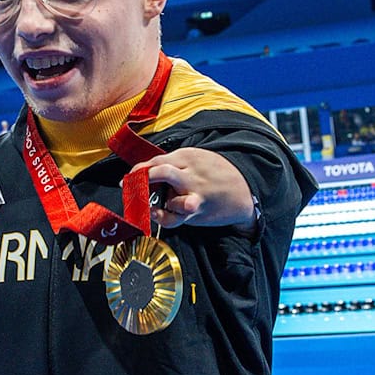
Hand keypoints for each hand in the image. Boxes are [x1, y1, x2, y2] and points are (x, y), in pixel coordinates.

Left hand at [130, 147, 256, 234]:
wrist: (244, 191)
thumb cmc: (216, 174)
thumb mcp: (197, 159)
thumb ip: (174, 163)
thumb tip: (146, 172)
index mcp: (189, 157)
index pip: (158, 160)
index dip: (139, 169)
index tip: (129, 176)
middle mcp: (191, 175)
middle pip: (162, 172)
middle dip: (142, 179)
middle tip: (131, 186)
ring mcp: (195, 194)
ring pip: (170, 197)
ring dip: (155, 201)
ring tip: (150, 202)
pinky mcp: (197, 211)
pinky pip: (174, 217)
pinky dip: (162, 217)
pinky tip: (156, 214)